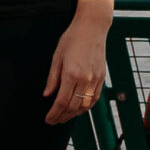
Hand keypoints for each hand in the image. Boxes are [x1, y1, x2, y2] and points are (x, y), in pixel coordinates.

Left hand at [44, 11, 109, 125]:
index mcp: (71, 74)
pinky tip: (79, 109)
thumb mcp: (57, 57)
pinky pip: (94, 98)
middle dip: (62, 116)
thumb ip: (53, 78)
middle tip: (54, 121)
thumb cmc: (72, 39)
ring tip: (64, 117)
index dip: (54, 113)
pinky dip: (86, 107)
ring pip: (85, 105)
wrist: (92, 28)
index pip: (61, 101)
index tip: (48, 119)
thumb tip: (47, 95)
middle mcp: (85, 79)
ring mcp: (95, 79)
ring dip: (74, 114)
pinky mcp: (102, 77)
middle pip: (73, 106)